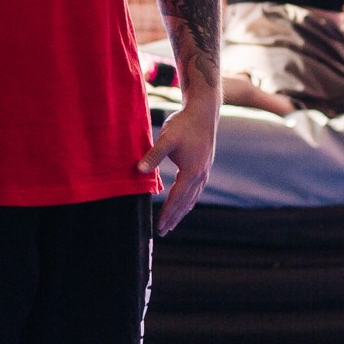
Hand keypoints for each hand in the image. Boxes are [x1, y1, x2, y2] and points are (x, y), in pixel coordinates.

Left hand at [138, 97, 217, 234]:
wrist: (204, 112)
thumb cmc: (184, 124)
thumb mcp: (167, 139)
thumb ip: (153, 156)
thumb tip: (139, 170)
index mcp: (192, 172)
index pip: (177, 198)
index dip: (167, 213)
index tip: (160, 226)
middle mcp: (201, 175)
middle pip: (186, 203)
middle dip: (174, 218)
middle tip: (164, 232)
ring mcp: (204, 171)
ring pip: (193, 198)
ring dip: (182, 211)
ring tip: (173, 222)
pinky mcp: (204, 166)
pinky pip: (196, 190)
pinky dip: (189, 200)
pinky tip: (185, 203)